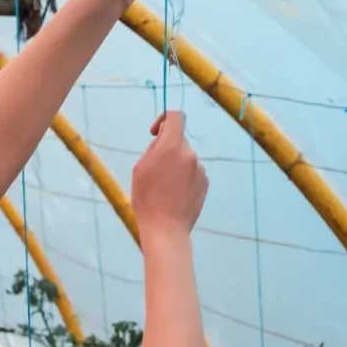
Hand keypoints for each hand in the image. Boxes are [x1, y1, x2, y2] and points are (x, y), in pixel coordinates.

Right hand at [131, 112, 206, 236]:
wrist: (166, 229)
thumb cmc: (146, 199)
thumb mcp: (140, 169)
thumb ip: (154, 148)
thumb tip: (163, 138)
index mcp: (171, 147)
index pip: (176, 117)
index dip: (165, 119)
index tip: (156, 132)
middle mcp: (189, 154)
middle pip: (179, 141)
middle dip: (168, 149)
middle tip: (155, 170)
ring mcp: (200, 169)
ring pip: (186, 158)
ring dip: (176, 165)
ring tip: (165, 188)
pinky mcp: (205, 182)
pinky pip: (193, 173)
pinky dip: (185, 178)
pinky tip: (175, 195)